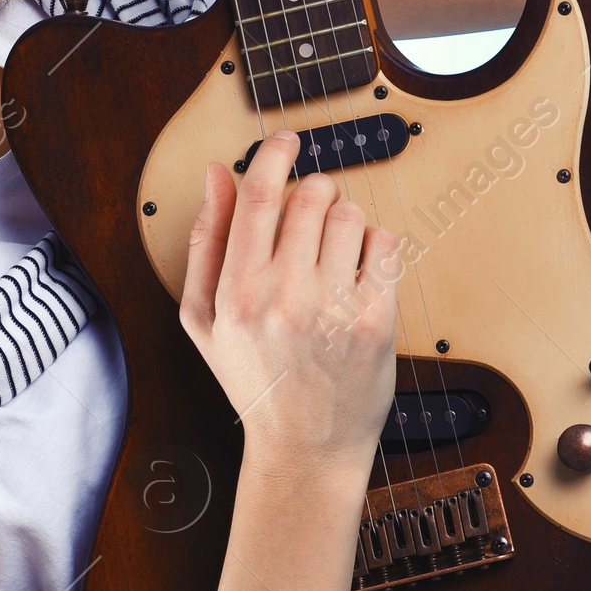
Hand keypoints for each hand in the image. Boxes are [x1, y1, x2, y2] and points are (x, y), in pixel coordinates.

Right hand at [179, 132, 400, 476]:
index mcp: (237, 292)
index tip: (286, 142)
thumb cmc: (253, 380)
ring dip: (346, 223)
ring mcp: (333, 310)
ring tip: (335, 256)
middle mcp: (284, 297)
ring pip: (352, 216)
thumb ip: (206, 240)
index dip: (274, 154)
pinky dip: (377, 250)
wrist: (304, 448)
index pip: (258, 195)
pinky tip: (359, 276)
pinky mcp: (376, 322)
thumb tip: (216, 173)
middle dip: (314, 194)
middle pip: (312, 196)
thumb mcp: (204, 317)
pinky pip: (387, 247)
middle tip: (312, 218)